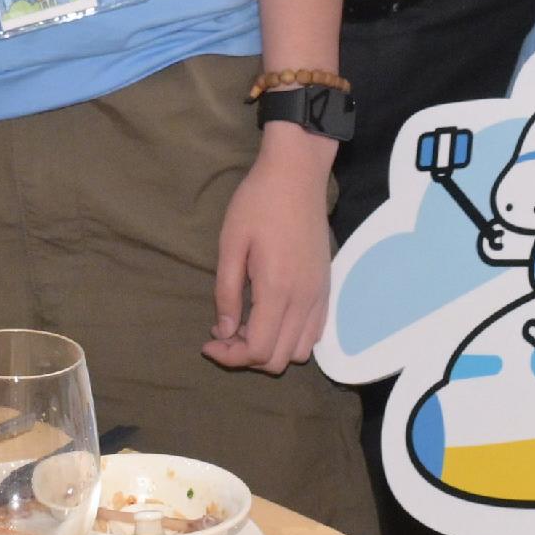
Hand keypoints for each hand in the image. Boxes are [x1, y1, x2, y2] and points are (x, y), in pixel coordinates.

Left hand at [208, 131, 336, 371]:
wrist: (297, 175)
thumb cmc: (258, 203)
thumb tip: (224, 331)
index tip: (208, 341)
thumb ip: (227, 292)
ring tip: (246, 325)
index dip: (229, 356)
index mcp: (277, 290)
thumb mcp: (230, 244)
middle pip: (278, 359)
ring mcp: (320, 295)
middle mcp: (305, 300)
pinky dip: (291, 337)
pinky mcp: (326, 288)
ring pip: (300, 351)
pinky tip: (270, 316)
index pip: (257, 350)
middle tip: (223, 333)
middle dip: (246, 356)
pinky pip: (315, 332)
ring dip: (271, 348)